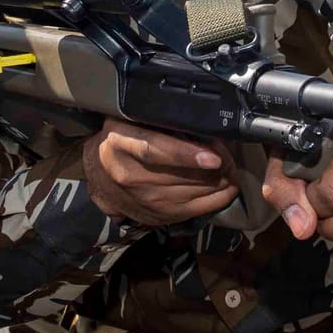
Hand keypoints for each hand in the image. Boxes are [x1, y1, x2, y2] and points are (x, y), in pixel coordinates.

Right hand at [83, 118, 238, 225]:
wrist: (100, 176)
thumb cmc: (122, 140)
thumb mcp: (128, 118)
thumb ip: (156, 117)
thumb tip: (198, 117)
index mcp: (120, 142)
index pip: (154, 150)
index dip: (186, 155)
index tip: (214, 156)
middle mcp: (129, 174)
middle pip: (183, 174)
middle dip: (217, 165)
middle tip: (232, 154)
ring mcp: (145, 199)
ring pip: (196, 192)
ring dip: (221, 180)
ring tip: (231, 167)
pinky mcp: (160, 215)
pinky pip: (198, 209)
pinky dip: (219, 197)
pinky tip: (228, 185)